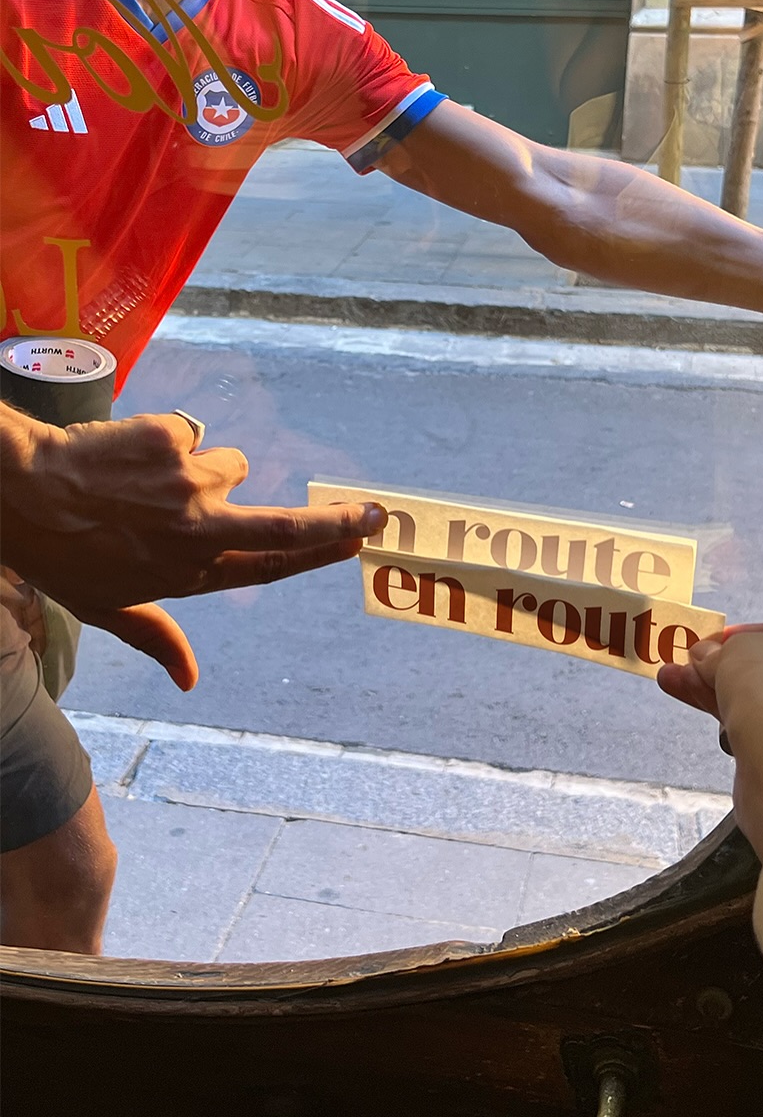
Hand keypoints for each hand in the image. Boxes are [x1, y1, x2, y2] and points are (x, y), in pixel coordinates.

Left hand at [0, 407, 386, 690]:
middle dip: (337, 519)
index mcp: (192, 573)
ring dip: (204, 470)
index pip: (273, 565)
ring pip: (229, 465)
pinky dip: (169, 442)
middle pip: (289, 526)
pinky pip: (191, 435)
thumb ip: (157, 639)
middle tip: (372, 510)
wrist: (15, 490)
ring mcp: (190, 483)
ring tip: (150, 480)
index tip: (357, 542)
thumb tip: (189, 681)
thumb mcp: (106, 608)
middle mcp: (202, 531)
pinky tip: (128, 455)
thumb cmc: (60, 554)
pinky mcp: (173, 440)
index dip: (321, 554)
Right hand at [657, 619, 762, 858]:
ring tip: (676, 680)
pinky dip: (736, 721)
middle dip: (728, 665)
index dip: (747, 633)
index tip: (714, 641)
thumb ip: (724, 649)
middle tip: (693, 662)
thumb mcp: (745, 651)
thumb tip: (707, 656)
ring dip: (722, 690)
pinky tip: (695, 705)